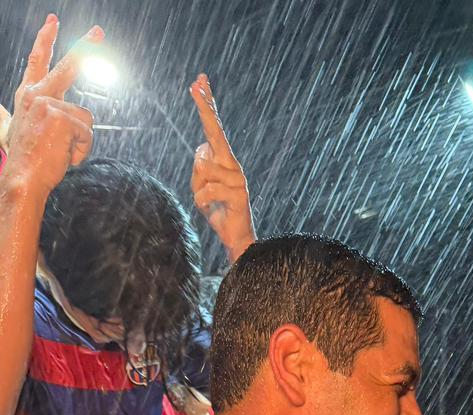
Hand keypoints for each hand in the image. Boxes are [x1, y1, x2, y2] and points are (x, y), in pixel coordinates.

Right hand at [4, 17, 99, 198]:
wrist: (24, 177)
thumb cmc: (30, 160)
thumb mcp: (26, 131)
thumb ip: (34, 115)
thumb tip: (28, 113)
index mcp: (27, 95)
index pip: (37, 60)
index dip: (45, 39)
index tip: (54, 21)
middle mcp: (36, 94)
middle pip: (68, 66)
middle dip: (86, 47)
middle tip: (99, 31)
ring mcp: (48, 103)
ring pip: (86, 118)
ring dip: (81, 140)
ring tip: (62, 152)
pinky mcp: (61, 117)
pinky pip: (88, 133)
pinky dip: (82, 150)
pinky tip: (65, 156)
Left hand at [189, 73, 254, 262]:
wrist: (235, 236)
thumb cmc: (217, 209)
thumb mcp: (201, 186)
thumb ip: (200, 168)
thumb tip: (202, 151)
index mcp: (224, 160)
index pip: (213, 128)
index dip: (207, 105)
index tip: (199, 81)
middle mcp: (232, 164)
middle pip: (215, 132)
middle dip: (205, 107)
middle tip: (196, 82)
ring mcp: (237, 178)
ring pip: (202, 169)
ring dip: (197, 188)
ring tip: (208, 201)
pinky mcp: (238, 194)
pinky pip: (206, 191)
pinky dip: (201, 202)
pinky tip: (211, 209)